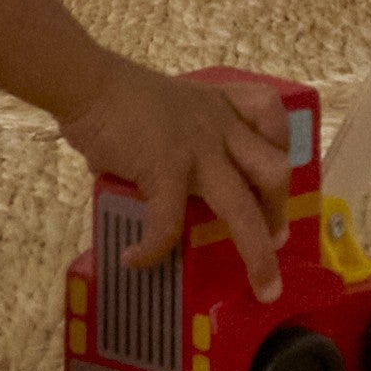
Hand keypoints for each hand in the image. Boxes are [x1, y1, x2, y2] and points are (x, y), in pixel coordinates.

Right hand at [63, 59, 290, 295]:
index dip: (280, 149)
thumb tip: (157, 186)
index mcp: (220, 108)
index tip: (273, 184)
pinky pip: (170, 223)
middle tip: (275, 241)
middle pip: (273, 170)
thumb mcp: (167, 110)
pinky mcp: (167, 169)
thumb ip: (177, 144)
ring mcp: (198, 150)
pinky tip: (136, 259)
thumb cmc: (118, 98)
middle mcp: (220, 127)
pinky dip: (154, 249)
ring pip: (242, 207)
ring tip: (261, 286)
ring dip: (256, 252)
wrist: (90, 85)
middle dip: (278, 212)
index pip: (272, 117)